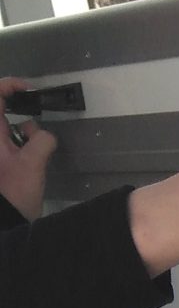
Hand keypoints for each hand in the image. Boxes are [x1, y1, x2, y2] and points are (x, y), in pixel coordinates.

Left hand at [0, 77, 57, 220]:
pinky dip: (27, 144)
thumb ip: (42, 141)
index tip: (30, 91)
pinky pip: (15, 141)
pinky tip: (34, 160)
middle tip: (38, 123)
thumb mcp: (32, 164)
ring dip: (26, 133)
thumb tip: (44, 135)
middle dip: (22, 113)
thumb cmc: (13, 193)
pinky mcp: (4, 160)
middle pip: (3, 110)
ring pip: (11, 126)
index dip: (10, 85)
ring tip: (35, 151)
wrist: (5, 222)